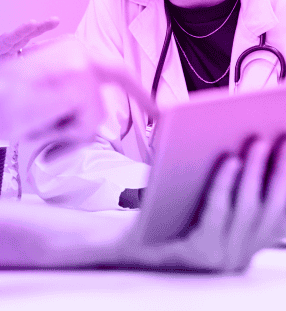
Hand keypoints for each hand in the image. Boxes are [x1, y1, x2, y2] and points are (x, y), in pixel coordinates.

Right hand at [0, 36, 150, 149]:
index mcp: (69, 47)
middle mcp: (80, 49)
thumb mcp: (45, 86)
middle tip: (158, 113)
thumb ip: (70, 91)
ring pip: (97, 112)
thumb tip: (91, 113)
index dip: (135, 86)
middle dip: (141, 97)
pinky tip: (43, 121)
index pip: (112, 66)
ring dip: (73, 126)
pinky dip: (66, 133)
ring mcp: (83, 65)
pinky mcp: (81, 84)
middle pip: (120, 77)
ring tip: (42, 120)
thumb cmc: (1, 98)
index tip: (153, 104)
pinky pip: (86, 125)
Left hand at [119, 138, 285, 271]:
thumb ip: (223, 192)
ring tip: (258, 141)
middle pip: (270, 208)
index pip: (279, 214)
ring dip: (257, 170)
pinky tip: (230, 160)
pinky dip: (226, 183)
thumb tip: (242, 148)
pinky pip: (218, 211)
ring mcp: (222, 258)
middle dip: (281, 170)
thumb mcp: (198, 208)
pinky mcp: (200, 253)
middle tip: (283, 136)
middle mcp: (240, 256)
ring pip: (248, 207)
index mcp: (245, 246)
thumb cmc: (161, 221)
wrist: (125, 250)